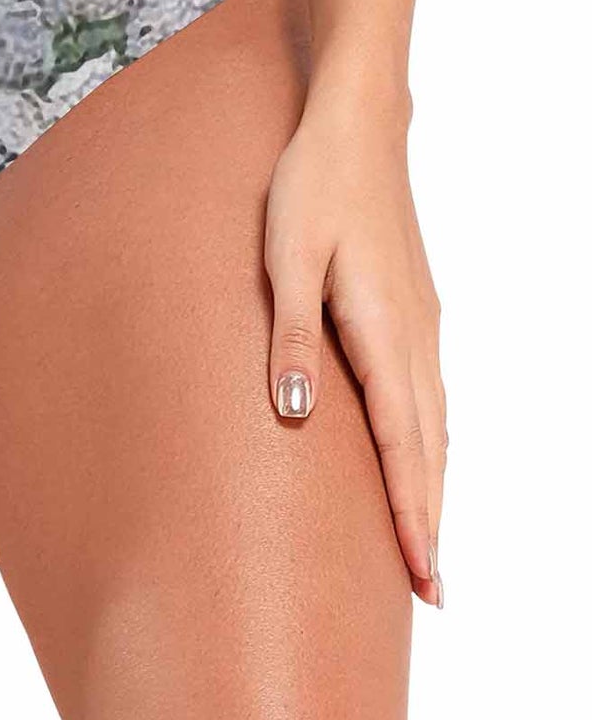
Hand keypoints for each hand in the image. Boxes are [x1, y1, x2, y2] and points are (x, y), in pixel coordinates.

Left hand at [263, 85, 445, 606]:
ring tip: (424, 538)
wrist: (357, 128)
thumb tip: (295, 414)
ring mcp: (421, 322)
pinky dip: (429, 440)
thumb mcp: (285, 257)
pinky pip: (428, 393)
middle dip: (428, 519)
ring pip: (434, 423)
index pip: (403, 445)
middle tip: (433, 590)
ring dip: (431, 483)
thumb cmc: (312, 188)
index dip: (411, 514)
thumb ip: (291, 336)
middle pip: (429, 447)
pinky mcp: (414, 308)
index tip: (423, 576)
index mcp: (383, 331)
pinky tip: (419, 452)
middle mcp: (415, 336)